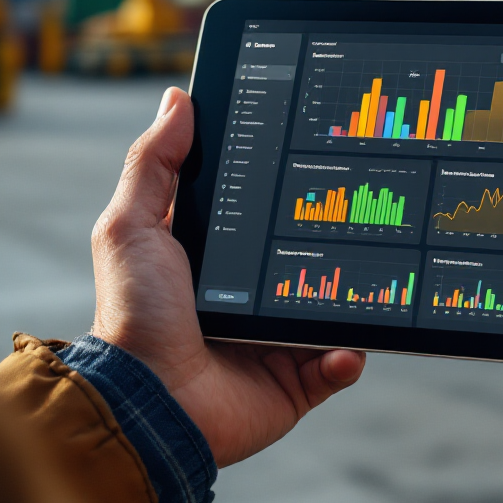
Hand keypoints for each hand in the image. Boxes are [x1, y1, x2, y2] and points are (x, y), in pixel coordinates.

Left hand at [90, 86, 364, 467]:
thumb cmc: (134, 314)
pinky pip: (336, 364)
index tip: (317, 159)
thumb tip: (179, 99)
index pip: (262, 214)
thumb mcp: (132, 226)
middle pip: (306, 258)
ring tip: (370, 281)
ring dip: (353, 297)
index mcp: (219, 258)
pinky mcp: (293, 381)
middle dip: (335, 242)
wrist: (149, 403)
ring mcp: (275, 339)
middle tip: (362, 219)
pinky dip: (347, 357)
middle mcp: (250, 295)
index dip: (287, 189)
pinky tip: (345, 347)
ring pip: (332, 308)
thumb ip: (155, 163)